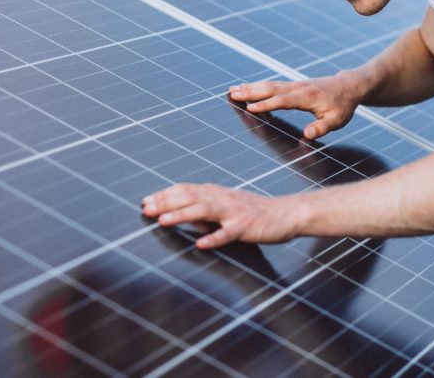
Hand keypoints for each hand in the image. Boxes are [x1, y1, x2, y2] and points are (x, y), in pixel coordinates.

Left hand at [142, 183, 302, 248]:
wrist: (286, 214)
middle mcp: (223, 199)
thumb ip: (206, 213)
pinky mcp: (246, 227)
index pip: (186, 190)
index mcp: (217, 193)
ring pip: (205, 211)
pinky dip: (213, 238)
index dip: (165, 194)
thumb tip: (184, 219)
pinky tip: (200, 244)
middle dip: (166, 203)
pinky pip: (227, 233)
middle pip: (190, 197)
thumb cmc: (256, 212)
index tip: (146, 201)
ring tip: (163, 220)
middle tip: (146, 209)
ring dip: (182, 215)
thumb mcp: (228, 208)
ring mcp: (234, 212)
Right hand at [228, 74, 361, 139]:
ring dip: (250, 87)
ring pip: (269, 85)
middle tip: (231, 93)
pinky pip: (272, 85)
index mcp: (306, 97)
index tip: (249, 107)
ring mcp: (294, 85)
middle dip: (250, 92)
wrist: (349, 86)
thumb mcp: (337, 120)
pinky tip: (247, 88)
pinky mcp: (293, 85)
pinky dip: (258, 86)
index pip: (282, 101)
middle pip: (270, 89)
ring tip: (232, 89)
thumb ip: (322, 127)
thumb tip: (308, 135)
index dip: (266, 105)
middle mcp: (297, 88)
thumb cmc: (343, 105)